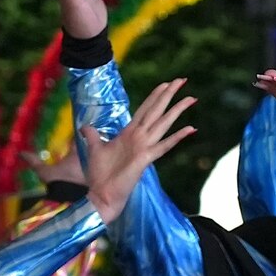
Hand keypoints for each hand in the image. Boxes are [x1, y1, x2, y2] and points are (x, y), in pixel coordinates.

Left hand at [80, 76, 196, 224]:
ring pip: (164, 123)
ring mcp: (145, 147)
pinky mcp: (146, 158)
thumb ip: (92, 135)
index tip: (166, 84)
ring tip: (191, 98)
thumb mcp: (95, 148)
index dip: (156, 96)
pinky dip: (177, 137)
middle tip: (183, 80)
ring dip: (177, 110)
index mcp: (130, 134)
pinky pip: (164, 145)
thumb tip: (85, 126)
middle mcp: (140, 138)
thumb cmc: (100, 175)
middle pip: (158, 111)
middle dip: (170, 95)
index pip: (145, 109)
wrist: (102, 195)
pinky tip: (190, 129)